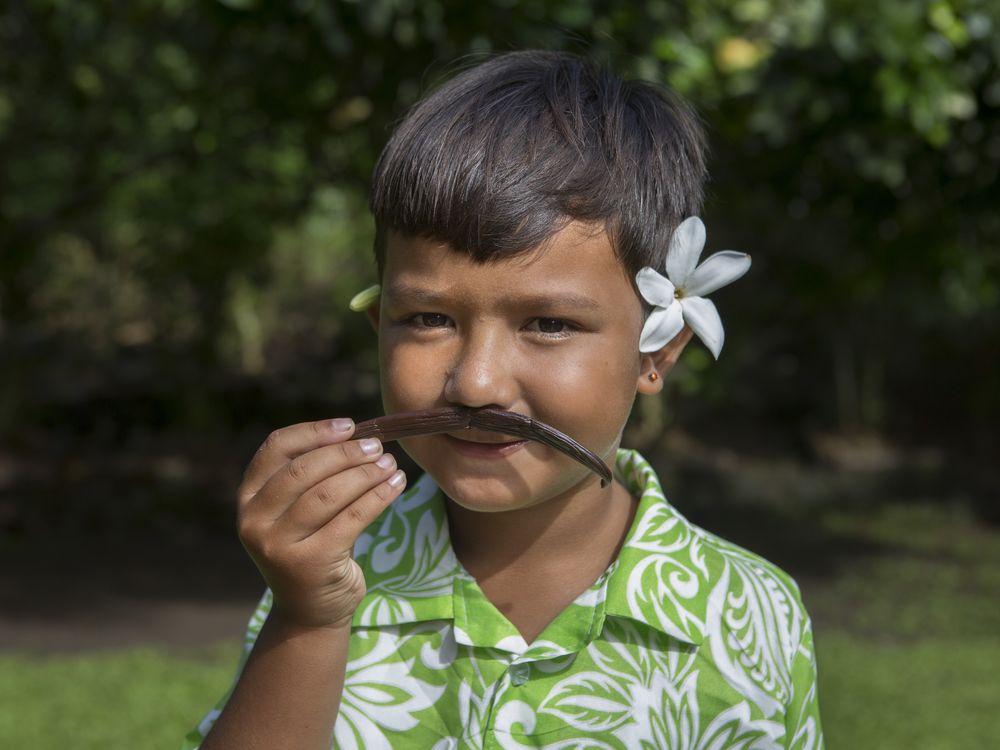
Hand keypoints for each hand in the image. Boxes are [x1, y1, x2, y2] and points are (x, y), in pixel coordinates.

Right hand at [236, 418, 406, 628]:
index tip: (349, 426)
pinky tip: (396, 485)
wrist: (310, 611)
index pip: (276, 448)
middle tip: (377, 447)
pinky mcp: (310, 563)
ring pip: (329, 494)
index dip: (313, 431)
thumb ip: (309, 475)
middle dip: (346, 454)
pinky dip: (379, 497)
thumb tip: (355, 433)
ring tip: (390, 464)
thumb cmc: (310, 547)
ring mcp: (279, 545)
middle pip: (304, 470)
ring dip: (366, 474)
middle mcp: (255, 522)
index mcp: (248, 499)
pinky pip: (352, 518)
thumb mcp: (296, 511)